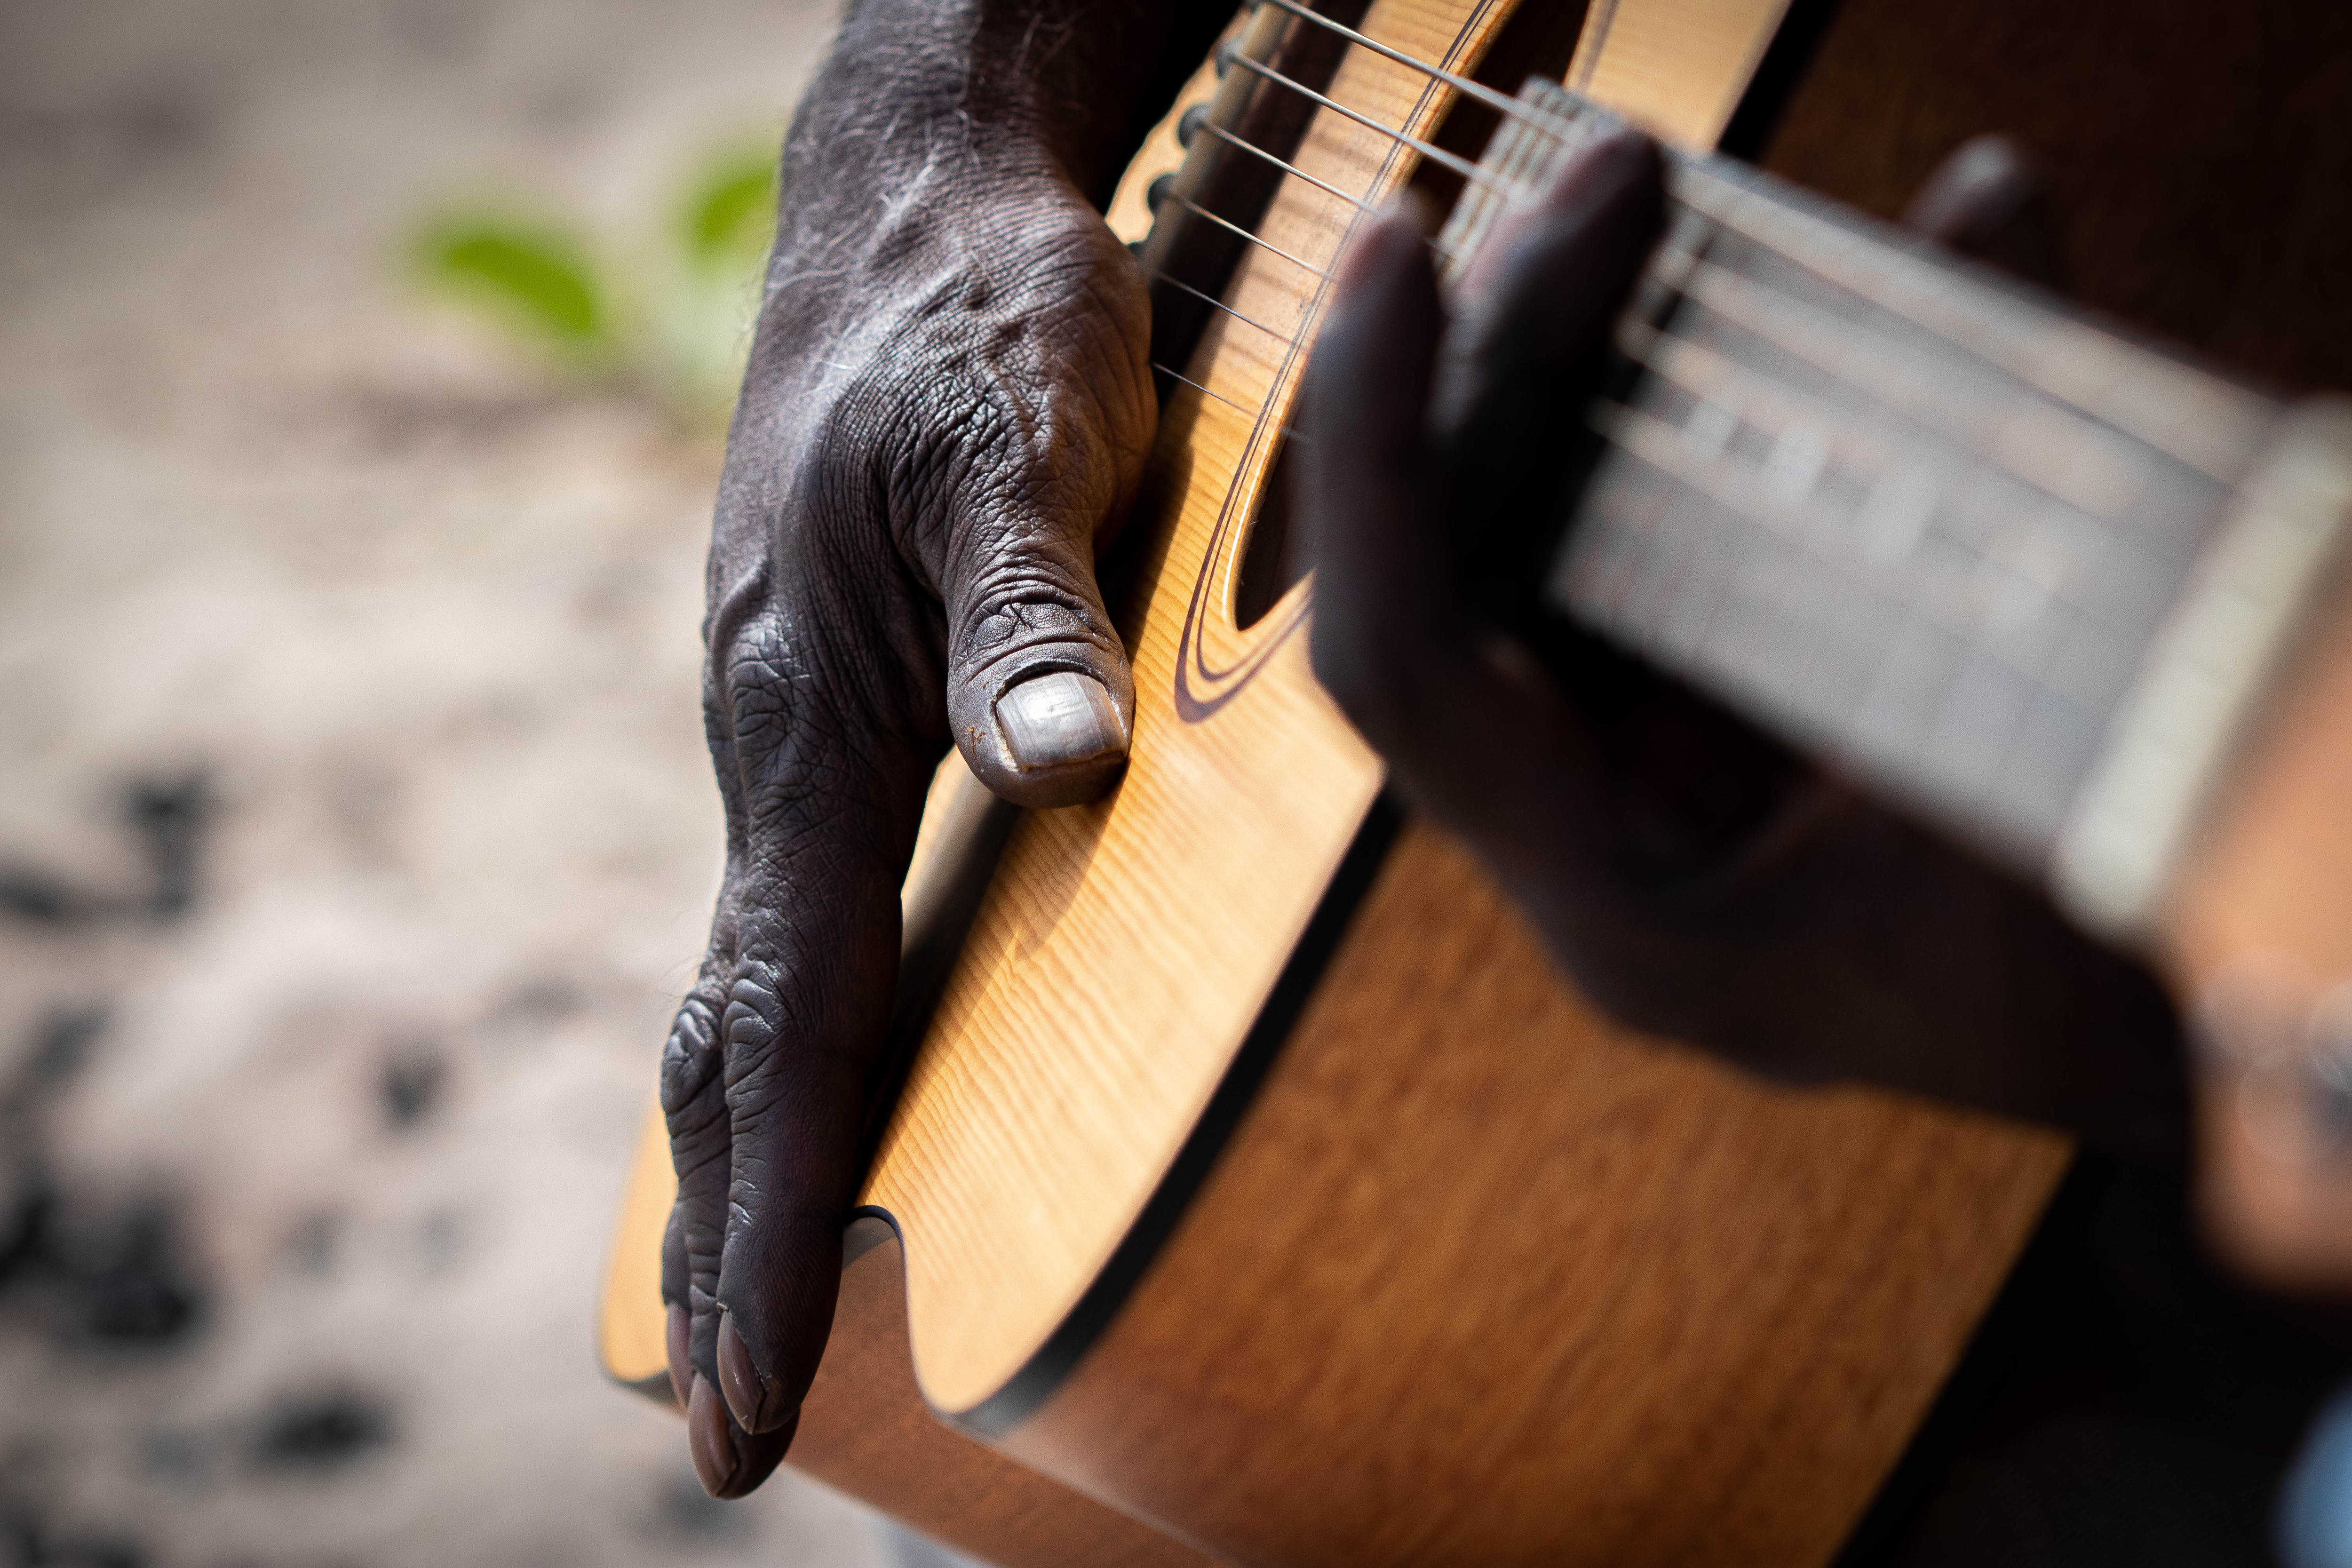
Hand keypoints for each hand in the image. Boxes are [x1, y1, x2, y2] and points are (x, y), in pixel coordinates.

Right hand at [658, 5, 1185, 1498]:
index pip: (788, 1019)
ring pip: (759, 981)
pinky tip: (821, 1090)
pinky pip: (800, 909)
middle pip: (738, 1038)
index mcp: (802, 717)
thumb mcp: (1016, 437)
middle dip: (731, 1241)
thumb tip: (1062, 774)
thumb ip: (1033, 616)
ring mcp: (801, 731)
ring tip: (751, 1314)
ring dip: (751, 1155)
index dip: (767, 1223)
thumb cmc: (977, 312)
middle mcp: (780, 747)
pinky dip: (796, 1035)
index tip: (746, 1406)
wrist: (917, 207)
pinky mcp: (844, 703)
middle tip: (727, 1436)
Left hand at [1300, 130, 2187, 1152]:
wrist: (2159, 1049)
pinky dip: (1626, 412)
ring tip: (1624, 203)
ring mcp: (1619, 787)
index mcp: (1631, 903)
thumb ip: (2004, 480)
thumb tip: (1985, 208)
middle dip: (1499, 359)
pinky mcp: (1669, 725)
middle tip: (1607, 179)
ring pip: (1505, 547)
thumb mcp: (2064, 730)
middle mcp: (1587, 847)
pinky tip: (1682, 292)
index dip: (1375, 451)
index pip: (1406, 667)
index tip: (1396, 256)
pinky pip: (1591, 543)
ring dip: (1551, 368)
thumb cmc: (2120, 950)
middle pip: (1455, 575)